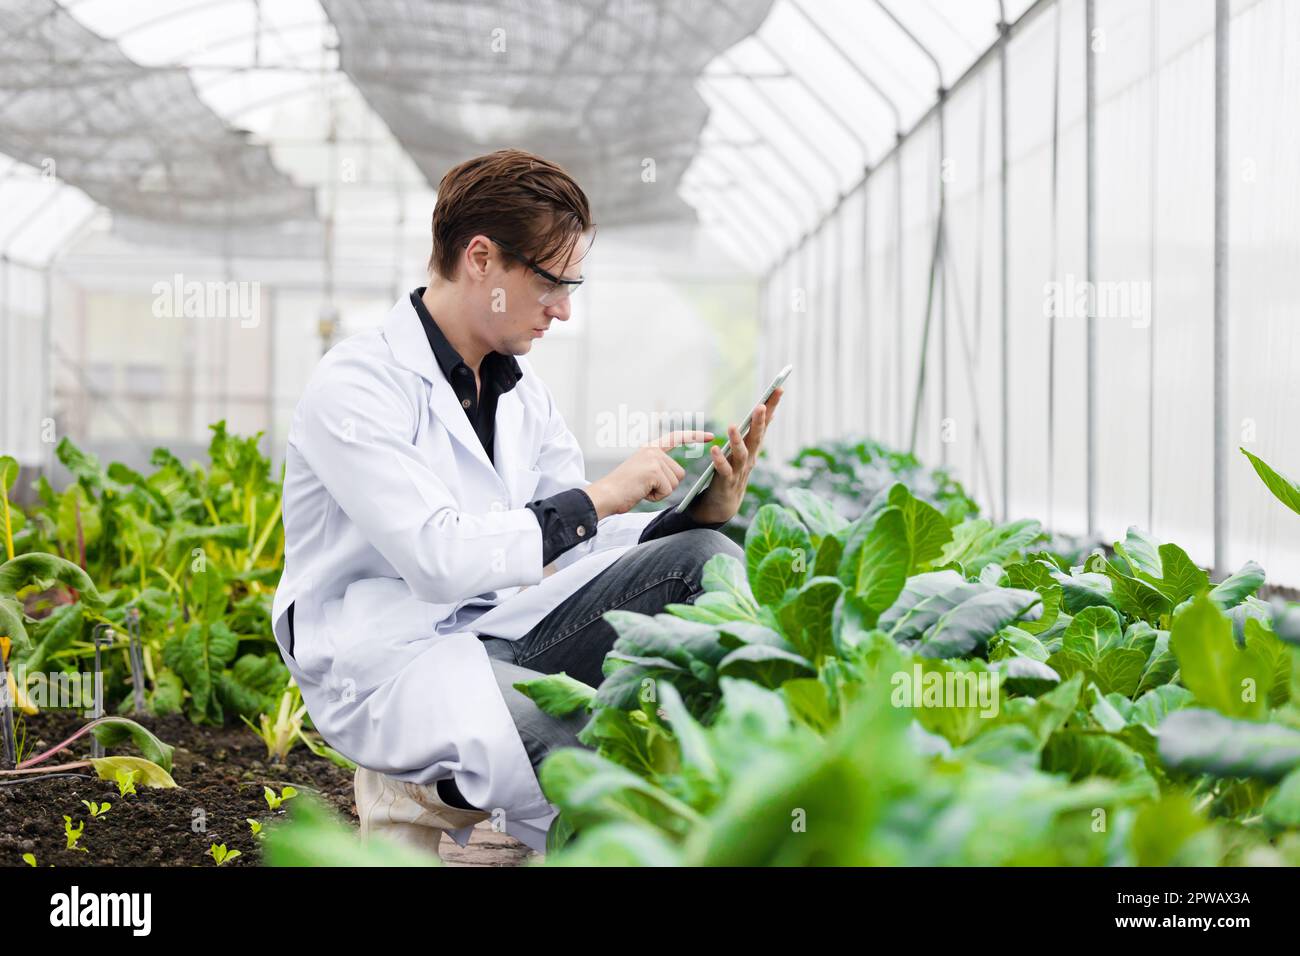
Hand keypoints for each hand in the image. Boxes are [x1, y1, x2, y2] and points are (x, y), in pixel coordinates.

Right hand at [587, 429, 715, 518]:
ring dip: (661, 491)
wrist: (606, 494)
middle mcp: (653, 450)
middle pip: (679, 473)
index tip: (711, 436)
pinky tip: (642, 492)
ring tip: (642, 488)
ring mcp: (654, 459)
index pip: (676, 438)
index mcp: (650, 448)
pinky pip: (667, 490)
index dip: (694, 436)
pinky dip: (656, 496)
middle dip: (666, 486)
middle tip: (645, 486)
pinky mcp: (654, 471)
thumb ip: (659, 468)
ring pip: (675, 482)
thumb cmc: (623, 489)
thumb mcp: (643, 472)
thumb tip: (677, 475)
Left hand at [687, 387, 782, 524]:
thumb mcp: (747, 449)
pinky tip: (713, 450)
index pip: (765, 424)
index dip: (772, 406)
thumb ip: (756, 431)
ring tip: (732, 426)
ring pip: (741, 454)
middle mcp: (750, 458)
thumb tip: (768, 410)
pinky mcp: (726, 481)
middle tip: (760, 406)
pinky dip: (719, 460)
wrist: (725, 502)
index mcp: (753, 447)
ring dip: (737, 440)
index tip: (779, 388)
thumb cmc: (735, 471)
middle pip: (756, 437)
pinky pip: (724, 470)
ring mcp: (739, 470)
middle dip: (759, 422)